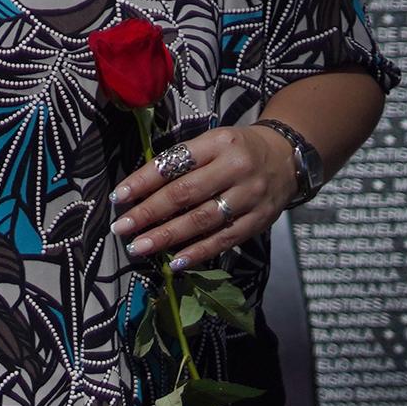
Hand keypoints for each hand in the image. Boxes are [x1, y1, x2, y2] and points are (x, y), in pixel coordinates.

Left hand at [109, 123, 296, 268]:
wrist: (288, 158)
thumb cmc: (236, 150)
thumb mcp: (211, 143)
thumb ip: (180, 161)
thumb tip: (138, 191)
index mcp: (218, 144)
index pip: (174, 163)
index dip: (143, 181)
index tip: (118, 197)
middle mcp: (236, 169)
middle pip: (185, 193)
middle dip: (149, 213)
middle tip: (121, 228)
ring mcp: (250, 196)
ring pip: (203, 220)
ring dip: (167, 236)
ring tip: (139, 247)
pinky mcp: (260, 220)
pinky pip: (225, 239)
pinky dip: (198, 252)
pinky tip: (175, 262)